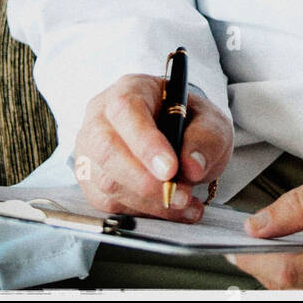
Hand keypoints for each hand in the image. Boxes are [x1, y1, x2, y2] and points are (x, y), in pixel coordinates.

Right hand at [74, 73, 232, 220]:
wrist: (181, 140)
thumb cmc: (189, 123)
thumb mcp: (211, 122)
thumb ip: (206, 139)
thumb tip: (191, 166)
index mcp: (130, 89)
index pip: (126, 110)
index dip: (145, 142)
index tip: (170, 169)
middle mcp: (101, 117)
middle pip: (107, 149)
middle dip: (144, 180)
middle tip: (179, 194)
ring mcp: (91, 150)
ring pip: (107, 182)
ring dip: (149, 201)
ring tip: (185, 202)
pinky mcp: (91, 182)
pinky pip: (109, 204)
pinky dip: (144, 213)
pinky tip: (172, 210)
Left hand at [226, 165, 302, 289]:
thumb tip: (262, 222)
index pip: (290, 273)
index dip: (256, 258)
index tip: (238, 240)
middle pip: (286, 287)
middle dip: (263, 261)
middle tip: (257, 232)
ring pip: (296, 290)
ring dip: (278, 265)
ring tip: (277, 237)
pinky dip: (295, 269)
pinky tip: (295, 249)